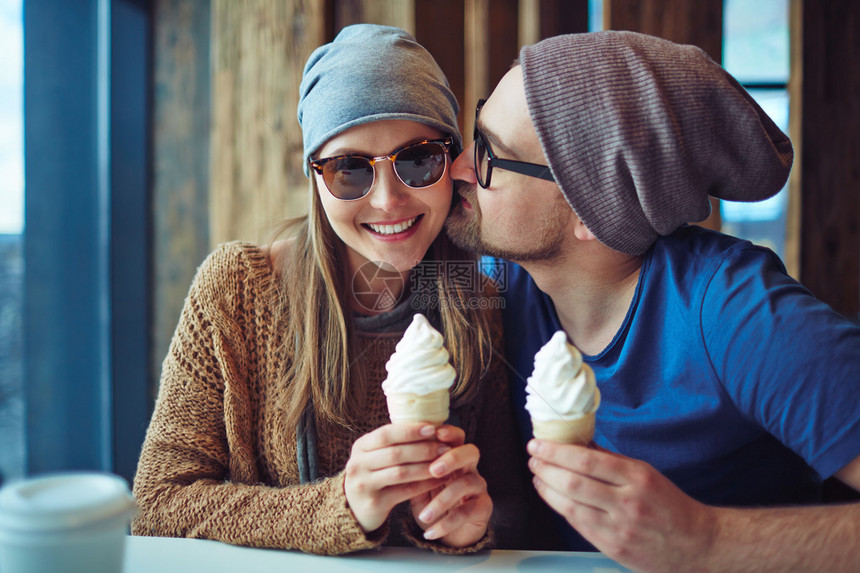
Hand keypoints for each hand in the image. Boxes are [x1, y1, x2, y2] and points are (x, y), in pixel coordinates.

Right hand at [344, 423, 448, 532]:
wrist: (355, 508)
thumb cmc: (374, 475)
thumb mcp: (375, 455)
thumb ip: (395, 443)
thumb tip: (430, 427)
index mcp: (360, 446)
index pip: (386, 434)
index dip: (410, 430)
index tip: (432, 429)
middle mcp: (358, 464)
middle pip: (395, 453)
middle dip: (423, 449)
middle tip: (444, 448)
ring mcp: (363, 485)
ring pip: (401, 473)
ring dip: (426, 467)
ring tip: (444, 464)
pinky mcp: (374, 504)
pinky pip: (404, 492)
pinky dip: (424, 485)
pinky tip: (438, 481)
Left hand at [410, 425, 492, 546]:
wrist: (450, 530)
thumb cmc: (432, 500)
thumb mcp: (420, 482)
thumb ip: (412, 467)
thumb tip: (390, 452)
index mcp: (454, 457)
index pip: (457, 437)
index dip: (450, 432)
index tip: (436, 433)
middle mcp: (469, 468)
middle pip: (471, 452)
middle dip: (452, 458)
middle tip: (434, 470)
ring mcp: (478, 487)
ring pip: (466, 484)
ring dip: (442, 500)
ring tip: (424, 515)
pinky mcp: (483, 507)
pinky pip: (467, 512)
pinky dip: (446, 523)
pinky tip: (431, 531)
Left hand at [527, 440, 714, 571]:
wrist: (697, 544)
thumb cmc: (669, 505)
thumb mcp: (645, 473)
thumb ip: (610, 460)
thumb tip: (577, 442)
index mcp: (637, 477)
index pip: (587, 460)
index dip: (556, 451)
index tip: (538, 443)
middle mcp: (627, 502)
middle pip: (573, 482)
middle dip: (546, 468)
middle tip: (532, 457)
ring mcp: (619, 527)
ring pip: (570, 506)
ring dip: (546, 488)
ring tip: (536, 475)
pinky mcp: (613, 547)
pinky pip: (578, 524)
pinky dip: (560, 507)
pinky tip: (550, 496)